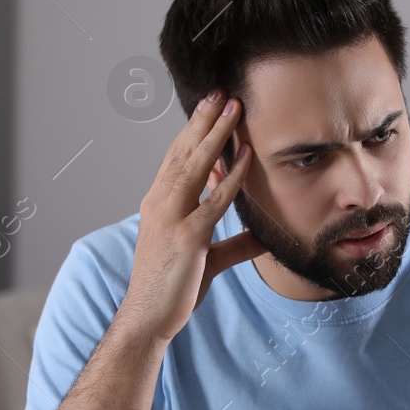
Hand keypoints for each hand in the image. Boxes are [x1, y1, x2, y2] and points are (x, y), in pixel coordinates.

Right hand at [119, 90, 266, 344]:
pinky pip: (214, 201)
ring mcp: (171, 219)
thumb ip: (235, 244)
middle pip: (183, 153)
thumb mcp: (207, 260)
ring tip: (232, 107)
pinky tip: (245, 156)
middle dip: (203, 121)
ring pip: (195, 167)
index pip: (176, 158)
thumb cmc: (172, 288)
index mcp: (158, 204)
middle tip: (220, 92)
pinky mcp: (187, 238)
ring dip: (216, 135)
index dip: (193, 131)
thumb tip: (262, 236)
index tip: (209, 107)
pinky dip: (231, 176)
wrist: (147, 318)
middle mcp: (160, 204)